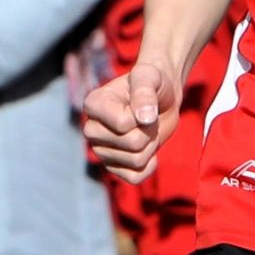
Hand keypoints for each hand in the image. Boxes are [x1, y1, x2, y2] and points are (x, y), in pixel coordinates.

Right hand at [83, 61, 180, 181]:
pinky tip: (148, 150)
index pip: (123, 123)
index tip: (143, 102)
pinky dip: (149, 166)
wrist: (162, 97)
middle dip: (148, 131)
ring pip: (136, 161)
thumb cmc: (153, 81)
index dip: (142, 114)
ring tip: (146, 129)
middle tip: (147, 117)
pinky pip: (135, 178)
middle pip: (131, 144)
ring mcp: (100, 150)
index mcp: (93, 105)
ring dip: (151, 144)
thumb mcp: (150, 77)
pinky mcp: (113, 166)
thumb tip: (143, 118)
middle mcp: (91, 129)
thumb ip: (144, 92)